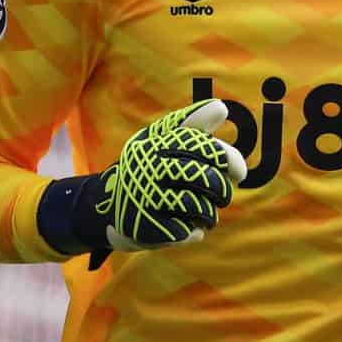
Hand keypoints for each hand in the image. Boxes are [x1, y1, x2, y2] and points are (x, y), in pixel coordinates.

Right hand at [37, 99, 248, 264]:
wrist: (102, 209)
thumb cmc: (145, 172)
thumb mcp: (161, 143)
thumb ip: (192, 126)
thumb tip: (221, 108)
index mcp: (154, 143)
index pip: (200, 146)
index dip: (226, 158)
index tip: (239, 173)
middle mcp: (146, 167)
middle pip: (203, 178)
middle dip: (221, 190)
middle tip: (222, 197)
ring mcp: (144, 197)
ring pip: (198, 207)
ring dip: (208, 214)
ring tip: (204, 215)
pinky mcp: (144, 226)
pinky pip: (185, 232)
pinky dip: (193, 233)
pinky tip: (188, 230)